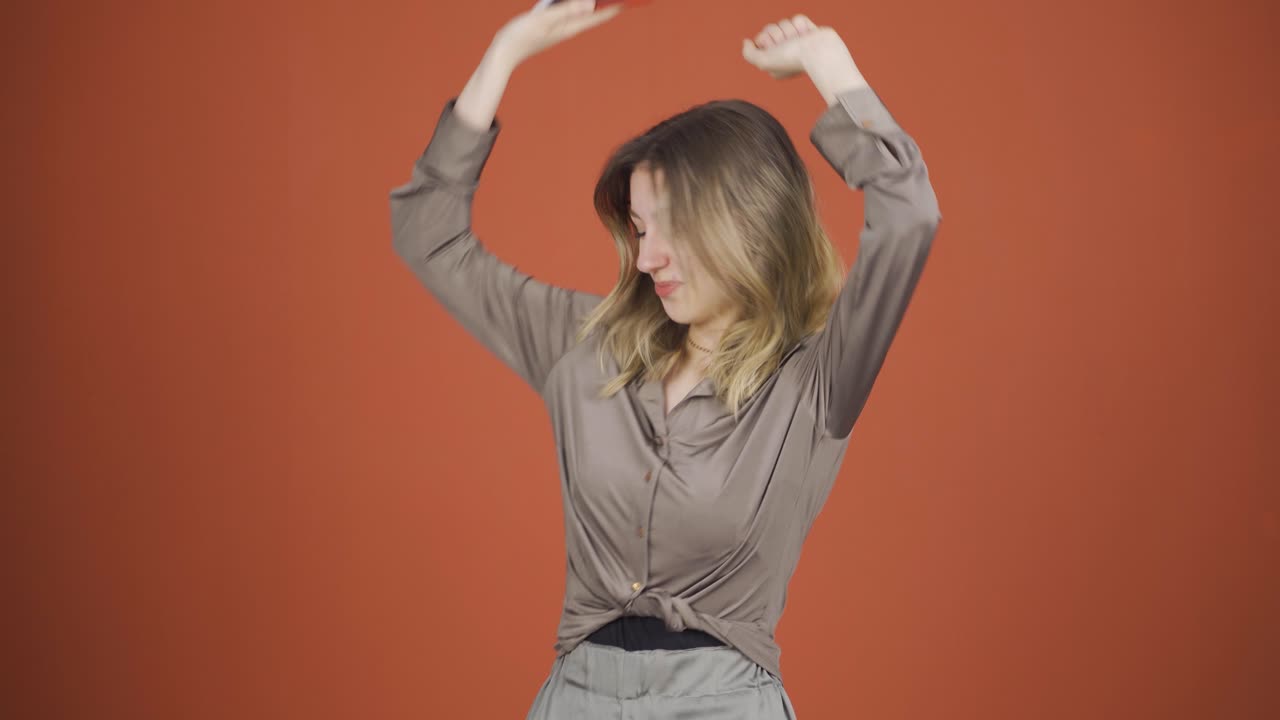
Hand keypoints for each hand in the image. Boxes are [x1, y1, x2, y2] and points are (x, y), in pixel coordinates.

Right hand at [492, 0, 623, 69]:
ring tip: (597, 1)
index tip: (626, 2)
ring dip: (587, 4)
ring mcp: (557, 28)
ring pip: (577, 12)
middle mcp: (566, 29)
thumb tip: (589, 4)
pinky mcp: (548, 25)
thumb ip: (565, 10)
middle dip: (602, 5)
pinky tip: (571, 2)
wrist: (502, 53)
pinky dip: (571, 4)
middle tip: (617, 1)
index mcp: (568, 28)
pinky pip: (565, 11)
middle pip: (590, 14)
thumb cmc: (520, 36)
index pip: (596, 17)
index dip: (612, 8)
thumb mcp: (543, 19)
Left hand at [741, 15, 848, 79]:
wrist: (818, 52)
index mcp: (774, 61)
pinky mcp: (807, 31)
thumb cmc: (791, 59)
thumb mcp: (763, 61)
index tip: (775, 49)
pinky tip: (807, 35)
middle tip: (787, 44)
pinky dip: (801, 25)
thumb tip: (747, 42)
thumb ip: (749, 54)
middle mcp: (784, 51)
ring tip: (799, 41)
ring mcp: (796, 41)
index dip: (766, 39)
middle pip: (771, 28)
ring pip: (784, 22)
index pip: (761, 38)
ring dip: (790, 31)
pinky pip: (797, 18)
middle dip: (778, 34)